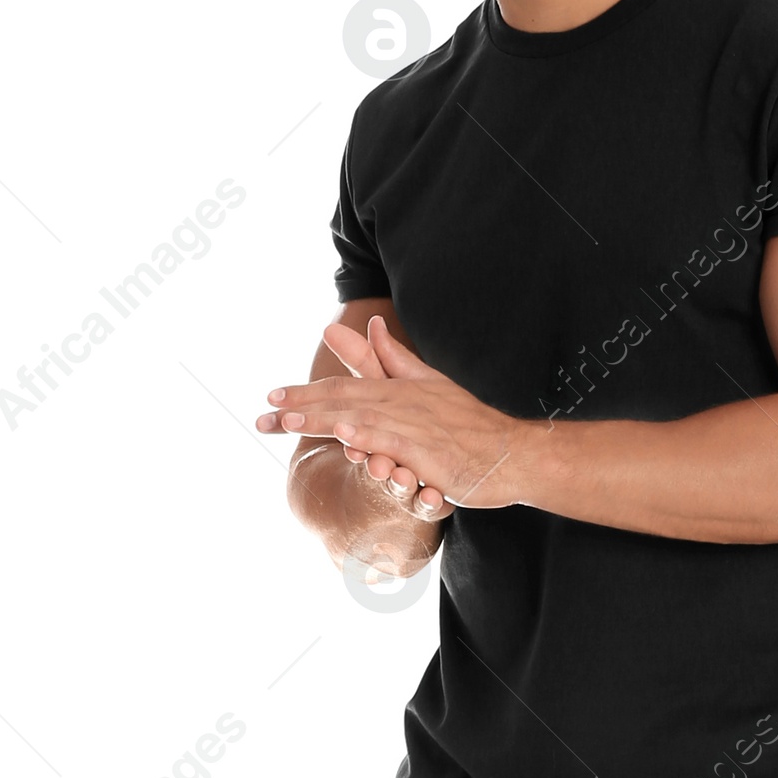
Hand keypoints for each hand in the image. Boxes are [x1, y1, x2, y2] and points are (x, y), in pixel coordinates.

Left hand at [262, 315, 477, 516]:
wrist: (512, 452)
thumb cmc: (469, 425)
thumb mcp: (428, 384)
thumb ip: (393, 358)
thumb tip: (368, 324)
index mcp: (398, 388)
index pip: (343, 387)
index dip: (306, 392)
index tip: (273, 397)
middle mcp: (402, 402)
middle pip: (344, 400)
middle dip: (301, 406)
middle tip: (264, 411)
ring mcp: (415, 426)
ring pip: (362, 419)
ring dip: (323, 419)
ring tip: (289, 421)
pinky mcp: (429, 451)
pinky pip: (394, 442)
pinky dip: (369, 436)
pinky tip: (344, 436)